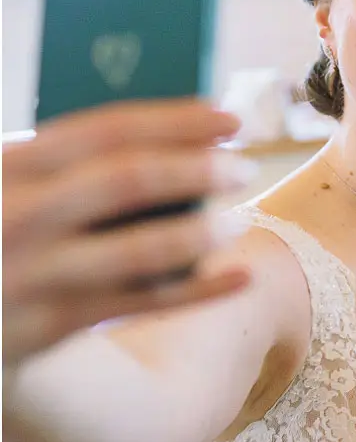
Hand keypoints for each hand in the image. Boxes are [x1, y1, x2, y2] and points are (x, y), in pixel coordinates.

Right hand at [3, 99, 257, 367]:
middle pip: (126, 180)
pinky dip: (200, 290)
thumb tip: (186, 141)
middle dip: (196, 169)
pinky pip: (143, 303)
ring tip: (238, 223)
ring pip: (139, 250)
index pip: (105, 129)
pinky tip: (241, 277)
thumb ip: (75, 165)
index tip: (231, 119)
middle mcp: (17, 215)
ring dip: (200, 233)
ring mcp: (34, 272)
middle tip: (245, 167)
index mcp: (10, 166)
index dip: (176, 121)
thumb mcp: (17, 186)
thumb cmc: (6, 228)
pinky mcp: (50, 323)